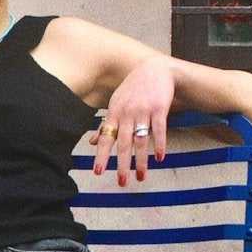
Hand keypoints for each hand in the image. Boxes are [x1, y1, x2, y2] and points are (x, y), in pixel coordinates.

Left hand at [89, 56, 175, 184]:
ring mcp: (143, 111)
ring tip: (141, 177)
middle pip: (123, 143)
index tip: (97, 172)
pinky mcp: (160, 109)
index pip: (105, 138)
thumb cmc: (133, 89)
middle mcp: (127, 113)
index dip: (101, 155)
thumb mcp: (116, 104)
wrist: (156, 69)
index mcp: (114, 113)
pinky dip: (160, 144)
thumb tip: (91, 142)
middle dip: (121, 164)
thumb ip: (105, 124)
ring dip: (141, 161)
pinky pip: (159, 129)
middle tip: (121, 182)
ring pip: (141, 140)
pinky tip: (160, 158)